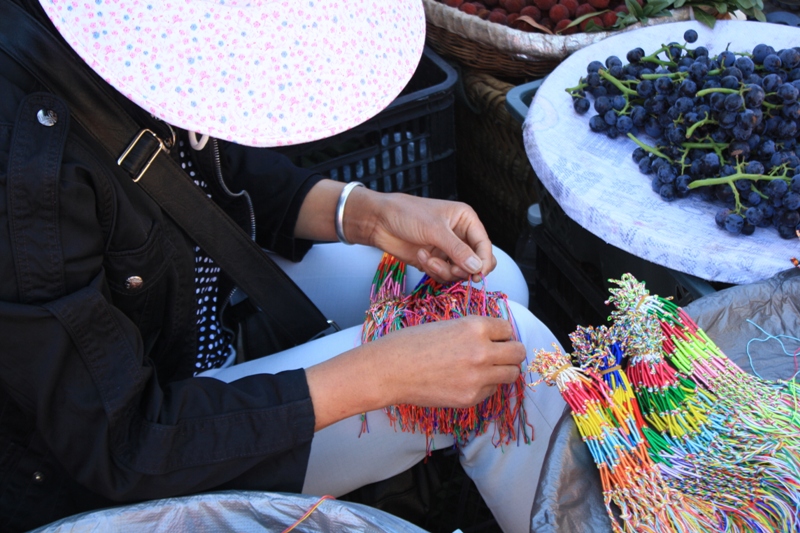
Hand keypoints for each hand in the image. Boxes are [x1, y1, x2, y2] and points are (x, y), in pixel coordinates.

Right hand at [306, 316, 525, 429]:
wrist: (389, 370)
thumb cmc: (411, 344)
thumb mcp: (446, 325)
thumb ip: (473, 330)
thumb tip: (494, 337)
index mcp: (475, 327)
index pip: (508, 328)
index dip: (502, 333)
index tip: (495, 338)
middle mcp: (482, 351)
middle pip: (518, 352)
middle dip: (511, 352)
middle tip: (499, 354)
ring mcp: (478, 377)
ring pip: (512, 374)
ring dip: (503, 370)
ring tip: (487, 369)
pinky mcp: (470, 398)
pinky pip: (492, 391)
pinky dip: (485, 386)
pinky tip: (467, 381)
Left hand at [354, 191, 496, 282]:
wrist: (380, 222)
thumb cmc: (407, 214)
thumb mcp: (435, 230)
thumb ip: (457, 250)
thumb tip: (477, 267)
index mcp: (466, 220)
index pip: (484, 245)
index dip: (484, 262)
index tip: (477, 275)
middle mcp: (460, 236)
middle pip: (476, 262)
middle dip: (462, 269)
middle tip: (452, 270)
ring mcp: (447, 250)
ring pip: (459, 272)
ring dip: (444, 270)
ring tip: (428, 259)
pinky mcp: (435, 261)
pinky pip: (444, 275)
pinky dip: (433, 271)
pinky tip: (421, 257)